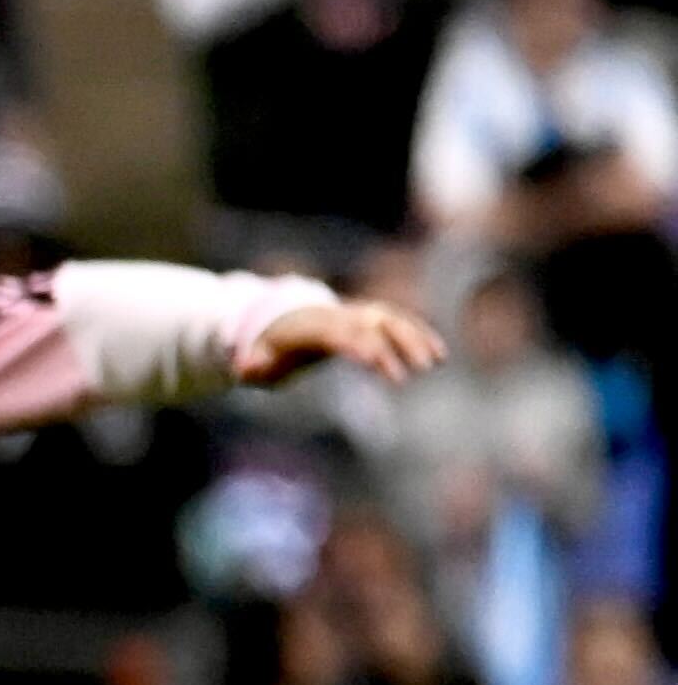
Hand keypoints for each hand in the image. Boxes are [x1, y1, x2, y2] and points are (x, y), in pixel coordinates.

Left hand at [231, 296, 442, 386]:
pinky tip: (439, 354)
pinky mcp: (369, 319)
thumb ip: (252, 365)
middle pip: (373, 324)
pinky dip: (419, 334)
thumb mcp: (256, 359)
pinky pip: (399, 322)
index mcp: (314, 327)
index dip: (361, 346)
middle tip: (419, 371)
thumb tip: (245, 369)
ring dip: (416, 337)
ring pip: (392, 319)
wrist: (280, 320)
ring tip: (436, 362)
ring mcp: (357, 314)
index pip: (342, 335)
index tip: (380, 364)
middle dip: (397, 344)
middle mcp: (341, 315)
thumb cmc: (268, 347)